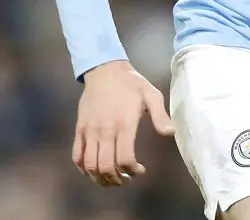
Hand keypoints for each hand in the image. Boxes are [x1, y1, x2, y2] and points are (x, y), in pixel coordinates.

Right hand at [73, 60, 174, 186]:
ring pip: (90, 166)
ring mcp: (90, 130)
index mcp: (124, 123)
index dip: (132, 171)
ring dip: (100, 178)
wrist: (105, 69)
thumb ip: (160, 115)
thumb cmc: (131, 83)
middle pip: (106, 167)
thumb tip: (171, 133)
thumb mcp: (151, 94)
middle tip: (126, 179)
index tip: (140, 170)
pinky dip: (83, 169)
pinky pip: (77, 156)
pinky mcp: (80, 129)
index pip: (125, 159)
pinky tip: (94, 170)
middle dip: (117, 179)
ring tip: (112, 178)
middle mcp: (105, 129)